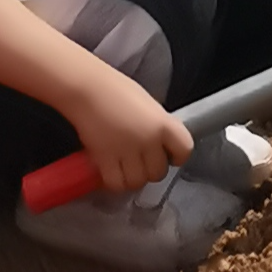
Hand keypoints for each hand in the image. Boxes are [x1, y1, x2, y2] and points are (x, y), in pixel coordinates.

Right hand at [65, 63, 191, 192]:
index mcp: (163, 122)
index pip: (185, 149)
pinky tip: (111, 171)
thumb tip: (160, 145)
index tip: (169, 155)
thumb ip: (157, 126)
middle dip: (150, 169)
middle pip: (159, 172)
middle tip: (140, 160)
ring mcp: (127, 151)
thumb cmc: (116, 90)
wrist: (86, 88)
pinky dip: (114, 182)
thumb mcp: (147, 106)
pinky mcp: (104, 160)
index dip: (177, 155)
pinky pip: (116, 183)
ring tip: (124, 167)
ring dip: (132, 177)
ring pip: (137, 182)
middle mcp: (149, 139)